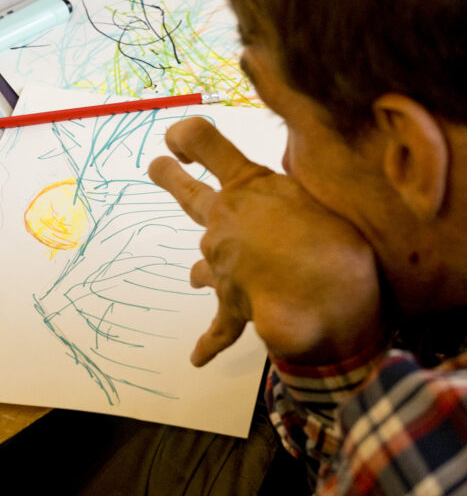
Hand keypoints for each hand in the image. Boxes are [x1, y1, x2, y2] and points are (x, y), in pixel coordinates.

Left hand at [148, 118, 382, 367]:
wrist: (327, 297)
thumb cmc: (337, 238)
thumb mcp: (319, 191)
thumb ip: (297, 184)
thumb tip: (294, 175)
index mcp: (248, 186)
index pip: (204, 143)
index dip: (186, 137)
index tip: (178, 140)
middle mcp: (225, 220)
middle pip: (189, 193)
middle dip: (171, 177)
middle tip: (158, 167)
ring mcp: (222, 264)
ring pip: (202, 264)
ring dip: (204, 268)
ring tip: (196, 275)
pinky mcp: (232, 306)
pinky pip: (217, 329)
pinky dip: (208, 344)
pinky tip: (198, 358)